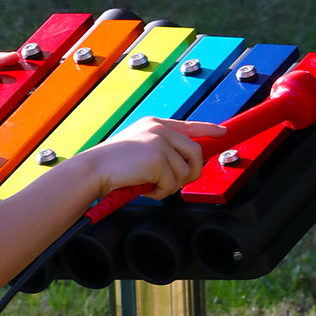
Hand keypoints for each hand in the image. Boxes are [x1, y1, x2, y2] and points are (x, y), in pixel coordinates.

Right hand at [87, 117, 226, 199]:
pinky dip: (160, 192)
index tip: (222, 132)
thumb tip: (185, 163)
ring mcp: (160, 142)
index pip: (189, 125)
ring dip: (170, 185)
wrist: (93, 170)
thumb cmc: (111, 165)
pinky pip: (172, 183)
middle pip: (196, 152)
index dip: (208, 129)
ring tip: (150, 185)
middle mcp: (159, 129)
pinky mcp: (158, 158)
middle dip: (189, 173)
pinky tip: (144, 188)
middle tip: (171, 184)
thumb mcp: (139, 147)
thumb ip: (161, 148)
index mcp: (154, 123)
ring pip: (185, 171)